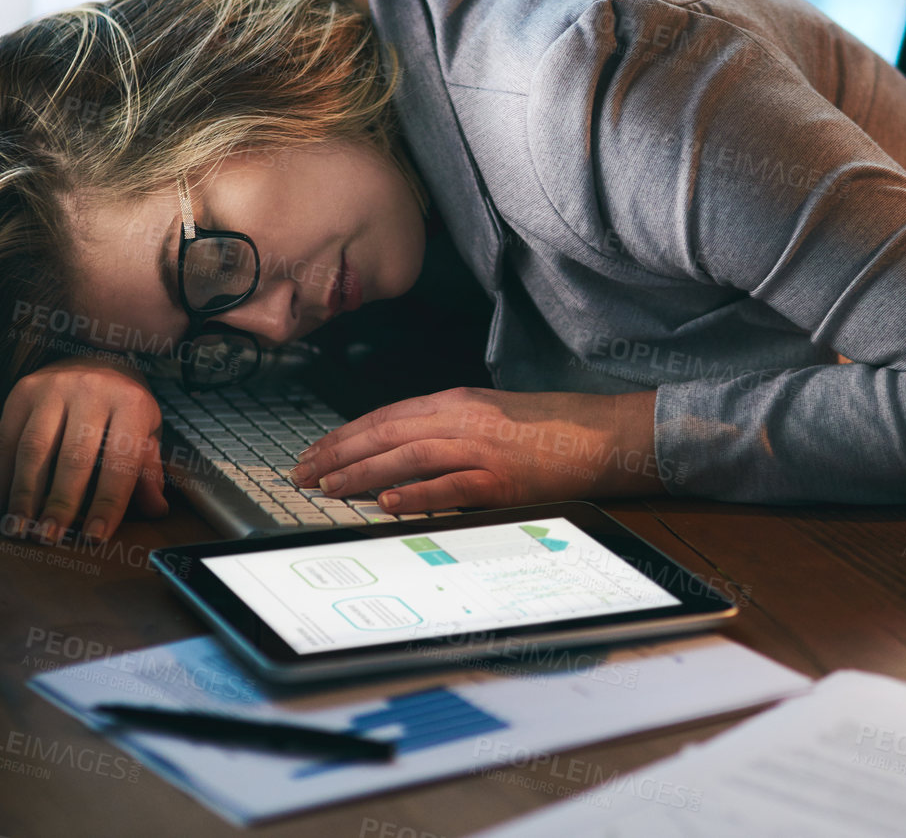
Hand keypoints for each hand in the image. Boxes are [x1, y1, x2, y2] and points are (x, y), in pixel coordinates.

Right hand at [0, 355, 169, 543]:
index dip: (109, 503)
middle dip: (60, 503)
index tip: (95, 537)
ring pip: (34, 449)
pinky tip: (4, 501)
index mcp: (130, 402)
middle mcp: (92, 390)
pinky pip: (8, 438)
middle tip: (49, 537)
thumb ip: (147, 470)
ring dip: (25, 494)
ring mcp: (53, 387)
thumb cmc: (123, 404)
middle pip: (73, 456)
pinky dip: (3, 474)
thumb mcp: (146, 430)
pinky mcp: (22, 391)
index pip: (121, 461)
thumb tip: (157, 509)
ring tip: (20, 527)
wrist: (96, 355)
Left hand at [288, 386, 663, 512]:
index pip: (385, 415)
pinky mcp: (503, 479)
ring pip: (407, 457)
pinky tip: (387, 504)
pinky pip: (450, 487)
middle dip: (339, 454)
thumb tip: (400, 448)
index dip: (344, 435)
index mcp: (458, 401)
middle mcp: (463, 418)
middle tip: (303, 474)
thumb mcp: (490, 415)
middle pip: (386, 432)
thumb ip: (447, 426)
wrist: (602, 435)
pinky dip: (415, 495)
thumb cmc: (549, 428)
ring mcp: (482, 448)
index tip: (314, 452)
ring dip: (362, 474)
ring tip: (329, 489)